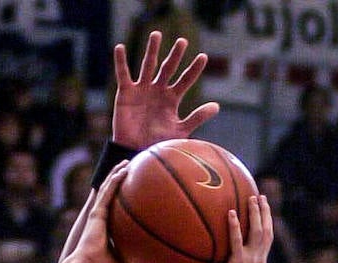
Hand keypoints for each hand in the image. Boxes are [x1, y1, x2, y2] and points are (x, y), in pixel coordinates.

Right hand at [74, 163, 129, 262]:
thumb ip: (139, 261)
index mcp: (106, 225)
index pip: (114, 204)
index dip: (121, 192)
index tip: (132, 183)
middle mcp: (101, 216)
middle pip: (110, 191)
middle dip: (119, 176)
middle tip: (130, 165)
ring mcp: (97, 213)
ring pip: (107, 187)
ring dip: (117, 172)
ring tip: (127, 161)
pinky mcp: (96, 213)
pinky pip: (107, 192)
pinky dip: (114, 180)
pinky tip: (123, 170)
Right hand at [112, 31, 218, 149]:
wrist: (136, 152)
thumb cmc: (158, 143)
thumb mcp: (180, 130)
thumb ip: (197, 117)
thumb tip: (217, 106)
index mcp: (172, 99)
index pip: (185, 80)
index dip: (194, 69)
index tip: (203, 57)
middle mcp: (158, 90)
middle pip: (168, 68)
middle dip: (175, 55)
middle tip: (182, 42)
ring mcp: (142, 89)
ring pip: (148, 65)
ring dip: (152, 50)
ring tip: (156, 34)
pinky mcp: (126, 92)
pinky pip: (123, 74)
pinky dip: (120, 61)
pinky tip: (120, 48)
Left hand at [209, 194, 272, 262]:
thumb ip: (234, 261)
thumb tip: (220, 248)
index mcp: (260, 262)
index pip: (268, 237)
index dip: (268, 220)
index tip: (264, 205)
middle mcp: (259, 260)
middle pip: (267, 231)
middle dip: (265, 212)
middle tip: (260, 196)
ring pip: (258, 233)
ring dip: (255, 214)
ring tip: (251, 199)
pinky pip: (237, 242)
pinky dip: (235, 227)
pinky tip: (231, 214)